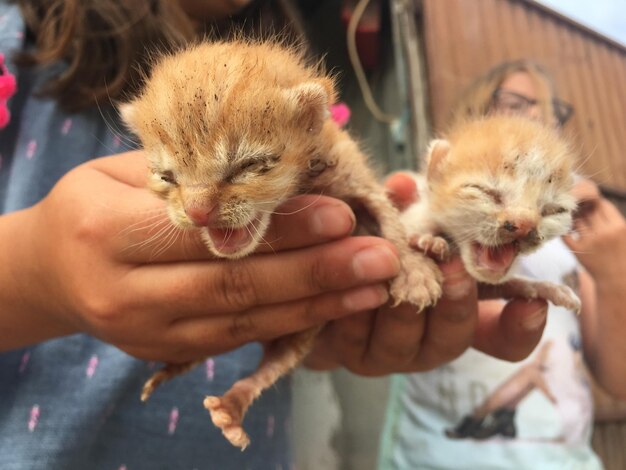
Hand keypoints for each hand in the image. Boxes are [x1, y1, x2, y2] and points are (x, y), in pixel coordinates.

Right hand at [4, 151, 400, 361]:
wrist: (51, 269)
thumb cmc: (92, 205)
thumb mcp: (125, 171)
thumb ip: (196, 172)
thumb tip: (285, 160)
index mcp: (107, 231)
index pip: (209, 230)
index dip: (279, 226)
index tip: (341, 214)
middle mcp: (125, 292)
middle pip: (234, 283)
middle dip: (315, 271)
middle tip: (378, 256)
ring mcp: (147, 332)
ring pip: (243, 320)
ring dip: (316, 303)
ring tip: (373, 286)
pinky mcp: (168, 352)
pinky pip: (238, 339)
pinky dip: (290, 323)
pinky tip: (334, 307)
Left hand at [306, 172, 547, 374]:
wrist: (319, 281)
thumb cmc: (374, 246)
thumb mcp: (400, 223)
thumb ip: (412, 209)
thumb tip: (404, 183)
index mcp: (456, 313)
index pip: (501, 337)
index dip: (521, 327)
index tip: (534, 305)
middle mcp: (430, 341)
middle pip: (454, 337)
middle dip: (456, 302)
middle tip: (453, 268)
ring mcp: (390, 354)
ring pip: (404, 342)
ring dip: (401, 307)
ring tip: (395, 273)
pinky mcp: (351, 354)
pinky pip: (354, 337)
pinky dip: (353, 308)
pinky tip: (350, 284)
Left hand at [563, 178, 625, 281]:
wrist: (615, 279)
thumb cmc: (619, 253)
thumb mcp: (621, 233)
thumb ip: (609, 218)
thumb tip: (591, 200)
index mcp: (619, 227)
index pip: (602, 204)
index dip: (594, 201)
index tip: (589, 201)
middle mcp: (604, 233)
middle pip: (588, 210)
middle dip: (582, 206)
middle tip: (576, 204)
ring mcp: (590, 242)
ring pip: (576, 220)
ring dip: (573, 216)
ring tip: (572, 216)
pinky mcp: (578, 251)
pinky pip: (566, 233)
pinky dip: (564, 228)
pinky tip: (565, 226)